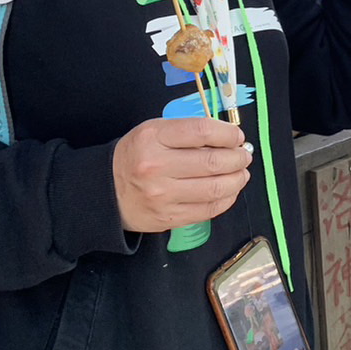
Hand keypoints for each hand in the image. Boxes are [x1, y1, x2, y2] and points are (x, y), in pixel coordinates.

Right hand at [111, 118, 251, 233]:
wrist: (105, 192)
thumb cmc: (136, 156)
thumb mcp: (153, 132)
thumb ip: (187, 132)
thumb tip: (229, 139)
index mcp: (152, 137)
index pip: (202, 131)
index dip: (228, 134)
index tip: (237, 136)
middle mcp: (156, 166)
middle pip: (213, 161)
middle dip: (238, 157)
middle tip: (245, 155)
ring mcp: (163, 195)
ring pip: (215, 188)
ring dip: (237, 179)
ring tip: (242, 173)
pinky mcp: (169, 218)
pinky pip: (208, 209)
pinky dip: (227, 199)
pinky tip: (230, 190)